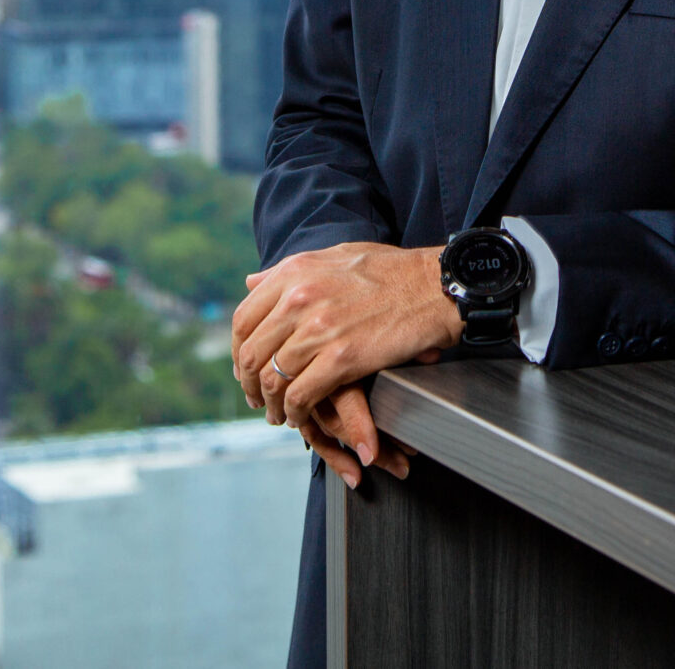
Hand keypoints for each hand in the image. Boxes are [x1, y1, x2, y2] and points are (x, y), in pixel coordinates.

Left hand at [232, 242, 463, 478]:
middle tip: (257, 398)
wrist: (435, 286)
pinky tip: (301, 417)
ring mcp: (319, 330)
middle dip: (249, 383)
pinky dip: (295, 413)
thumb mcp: (335, 256)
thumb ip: (290, 271)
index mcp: (294, 273)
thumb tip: (251, 281)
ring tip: (279, 413)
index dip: (239, 352)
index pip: (243, 319)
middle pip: (252, 353)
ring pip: (272, 379)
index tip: (246, 368)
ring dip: (271, 403)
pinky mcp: (342, 359)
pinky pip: (300, 396)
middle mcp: (299, 299)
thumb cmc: (392, 272)